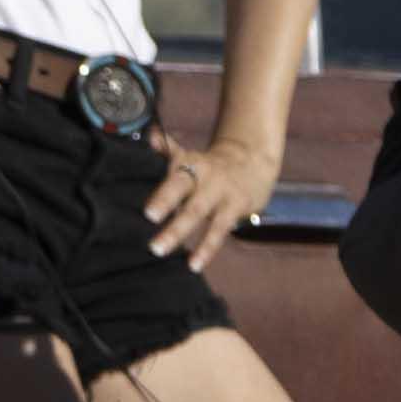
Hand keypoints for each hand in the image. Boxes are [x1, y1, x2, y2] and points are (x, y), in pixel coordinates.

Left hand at [145, 130, 278, 266]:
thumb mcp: (190, 156)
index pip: (175, 177)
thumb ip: (168, 149)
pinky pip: (219, 232)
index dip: (163, 194)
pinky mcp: (235, 209)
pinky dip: (206, 250)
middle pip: (186, 194)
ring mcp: (222, 194)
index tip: (147, 213)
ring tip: (160, 251)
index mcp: (192, 164)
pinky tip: (194, 265)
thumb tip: (149, 136)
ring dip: (180, 233)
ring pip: (199, 214)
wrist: (253, 162)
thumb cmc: (210, 165)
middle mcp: (207, 177)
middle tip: (149, 232)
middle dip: (167, 212)